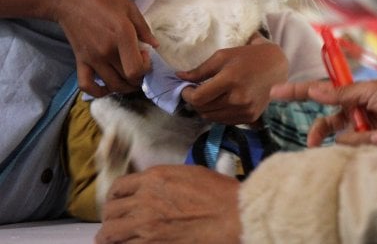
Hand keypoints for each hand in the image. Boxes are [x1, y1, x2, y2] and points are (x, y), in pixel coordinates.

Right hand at [53, 0, 157, 96]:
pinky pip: (87, 86)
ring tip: (129, 76)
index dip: (146, 67)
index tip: (145, 54)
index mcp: (122, 36)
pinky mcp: (80, 61)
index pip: (136, 70)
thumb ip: (144, 28)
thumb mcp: (129, 6)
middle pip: (127, 80)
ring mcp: (92, 58)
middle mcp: (107, 52)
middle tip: (140, 66)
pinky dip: (99, 92)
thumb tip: (155, 45)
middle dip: (139, 77)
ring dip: (125, 86)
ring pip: (112, 86)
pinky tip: (107, 86)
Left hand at [95, 165, 240, 243]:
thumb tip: (156, 187)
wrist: (233, 215)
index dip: (114, 197)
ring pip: (109, 233)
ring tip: (112, 240)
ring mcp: (145, 225)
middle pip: (110, 211)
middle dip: (110, 218)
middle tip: (113, 224)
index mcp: (154, 178)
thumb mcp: (191, 174)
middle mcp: (144, 200)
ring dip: (110, 237)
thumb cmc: (221, 194)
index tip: (117, 204)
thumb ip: (166, 180)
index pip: (118, 187)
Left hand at [179, 33, 288, 122]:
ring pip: (212, 118)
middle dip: (195, 101)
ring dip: (206, 108)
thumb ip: (200, 70)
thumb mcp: (222, 56)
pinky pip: (224, 121)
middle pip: (203, 109)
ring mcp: (245, 110)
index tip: (186, 88)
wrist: (276, 66)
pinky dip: (218, 113)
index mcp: (230, 80)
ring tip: (210, 96)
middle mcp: (238, 99)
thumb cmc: (248, 57)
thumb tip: (179, 77)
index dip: (187, 94)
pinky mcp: (250, 117)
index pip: (198, 98)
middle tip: (196, 91)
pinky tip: (222, 102)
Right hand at [270, 80, 376, 149]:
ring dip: (353, 136)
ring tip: (373, 133)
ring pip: (340, 138)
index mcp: (354, 95)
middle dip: (318, 132)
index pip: (321, 93)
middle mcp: (355, 113)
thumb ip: (341, 94)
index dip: (298, 92)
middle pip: (325, 123)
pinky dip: (365, 142)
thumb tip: (313, 91)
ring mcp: (362, 131)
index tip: (275, 92)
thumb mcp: (370, 90)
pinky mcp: (371, 148)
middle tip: (314, 140)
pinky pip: (355, 147)